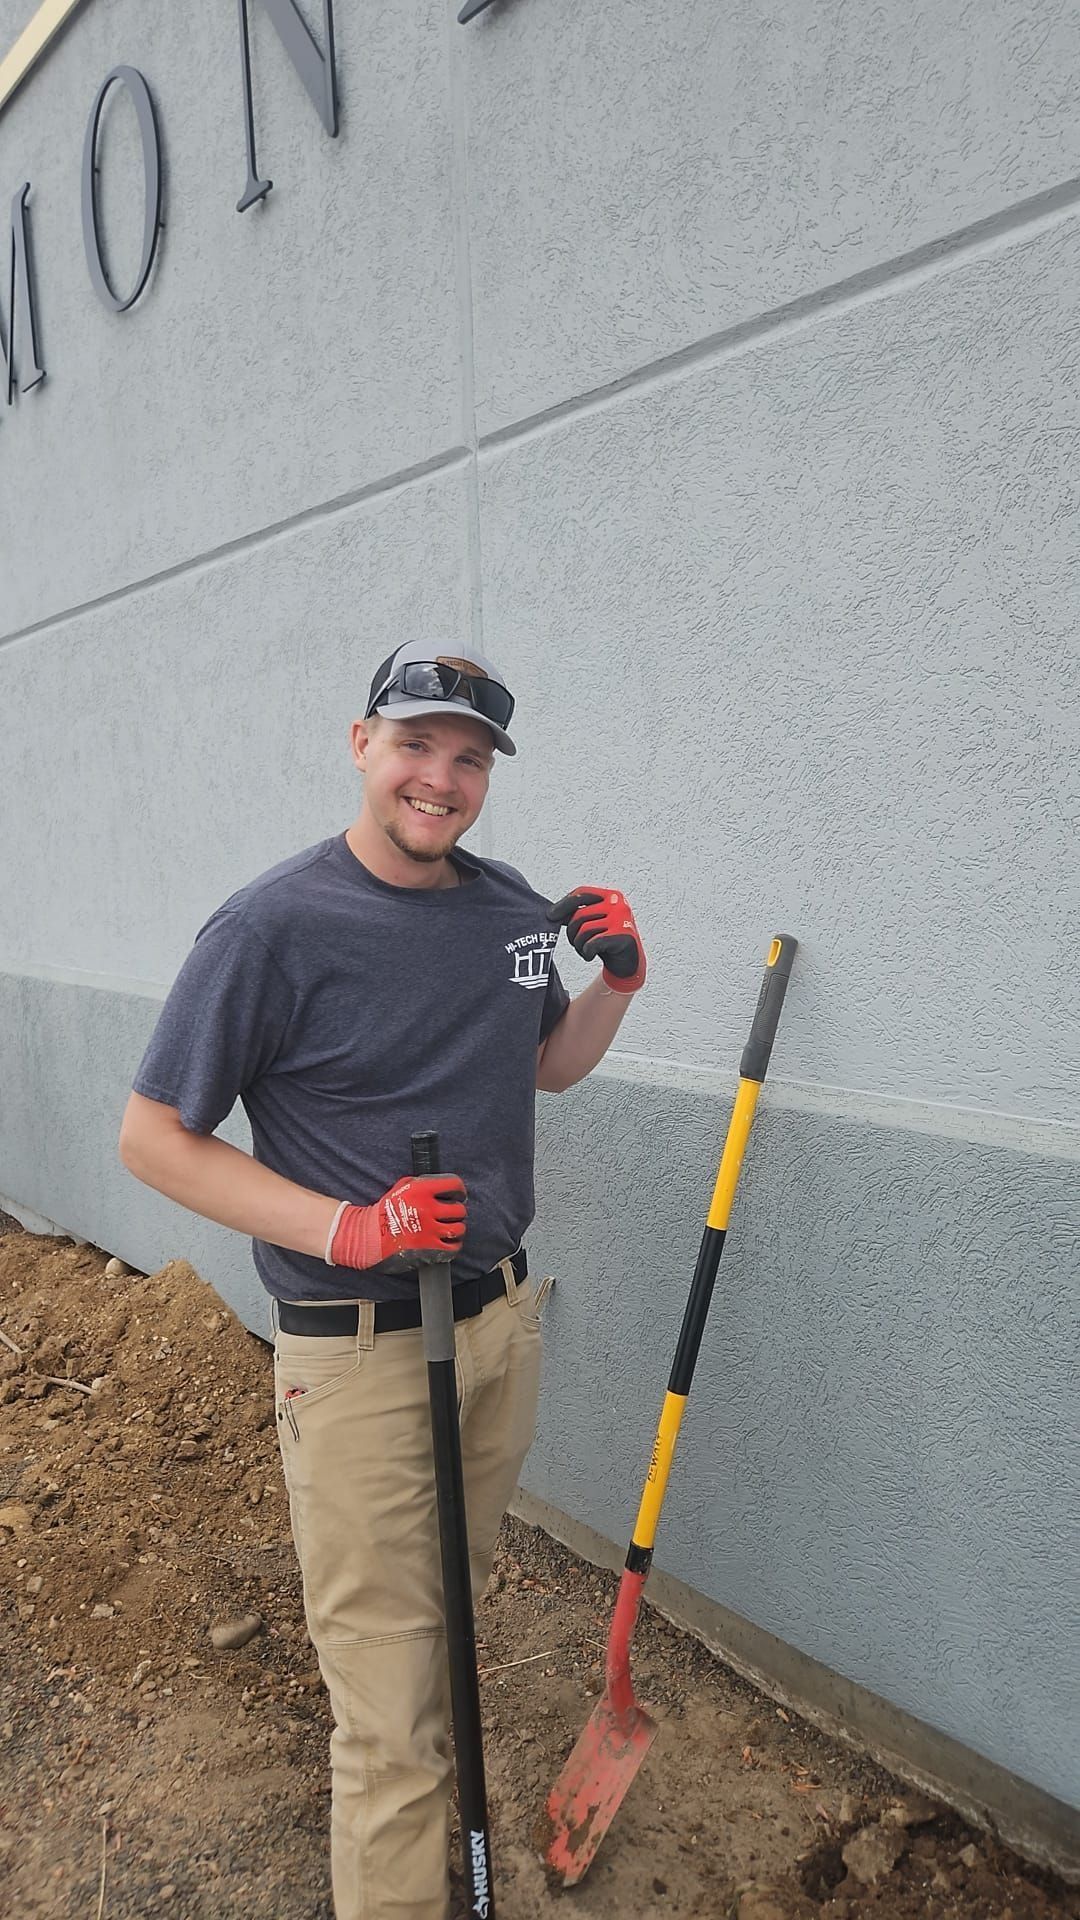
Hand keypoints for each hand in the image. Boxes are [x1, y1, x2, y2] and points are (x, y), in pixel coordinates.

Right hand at [328, 1174, 466, 1269]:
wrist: (370, 1237)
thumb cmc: (385, 1212)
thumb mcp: (400, 1188)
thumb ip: (421, 1184)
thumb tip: (440, 1184)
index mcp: (421, 1191)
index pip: (454, 1185)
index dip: (460, 1190)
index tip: (459, 1195)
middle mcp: (427, 1209)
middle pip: (459, 1209)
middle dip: (457, 1211)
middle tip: (451, 1214)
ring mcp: (430, 1230)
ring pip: (459, 1228)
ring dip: (457, 1229)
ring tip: (450, 1229)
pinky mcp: (429, 1248)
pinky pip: (453, 1246)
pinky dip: (454, 1245)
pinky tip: (448, 1242)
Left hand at [548, 887, 645, 994]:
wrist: (629, 962)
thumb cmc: (609, 941)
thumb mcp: (593, 923)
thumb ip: (577, 915)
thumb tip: (553, 913)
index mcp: (611, 896)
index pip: (581, 893)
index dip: (563, 904)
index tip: (551, 916)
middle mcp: (618, 904)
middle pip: (580, 914)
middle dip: (572, 932)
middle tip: (576, 942)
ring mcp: (622, 920)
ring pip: (584, 930)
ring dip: (579, 945)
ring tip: (585, 950)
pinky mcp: (623, 937)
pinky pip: (592, 943)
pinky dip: (586, 952)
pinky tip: (590, 955)